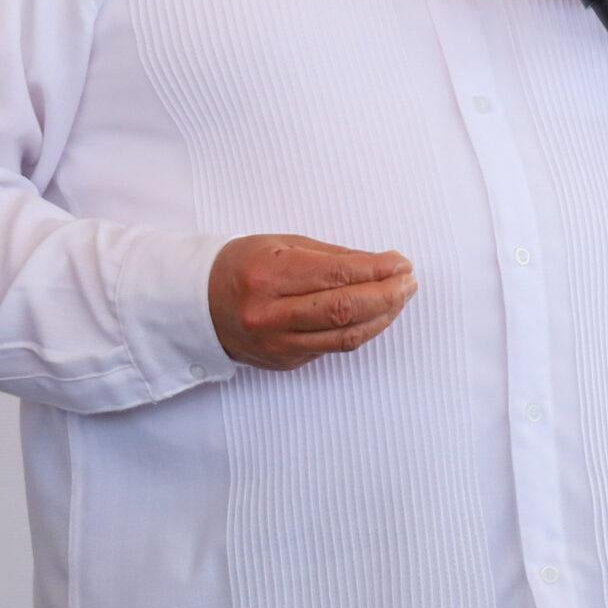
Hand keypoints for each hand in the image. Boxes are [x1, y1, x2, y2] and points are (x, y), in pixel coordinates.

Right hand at [208, 234, 417, 371]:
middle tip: (409, 281)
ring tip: (400, 297)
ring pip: (346, 336)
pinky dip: (361, 329)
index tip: (401, 262)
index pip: (337, 275)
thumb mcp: (281, 245)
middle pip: (345, 310)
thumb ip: (331, 257)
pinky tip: (375, 314)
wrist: (198, 305)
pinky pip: (333, 347)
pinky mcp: (286, 362)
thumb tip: (380, 265)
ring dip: (382, 317)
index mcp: (268, 276)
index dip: (377, 270)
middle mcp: (271, 315)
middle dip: (387, 295)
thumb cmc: (242, 265)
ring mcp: (278, 344)